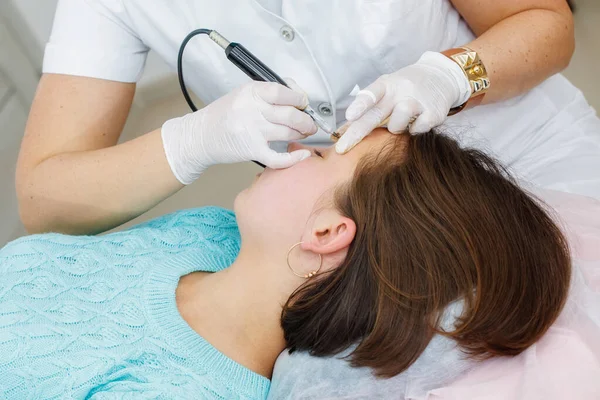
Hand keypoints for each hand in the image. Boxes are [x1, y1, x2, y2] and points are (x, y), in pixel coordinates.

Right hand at [161, 80, 316, 183]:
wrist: (201, 136)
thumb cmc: (224, 115)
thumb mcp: (242, 95)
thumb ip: (268, 93)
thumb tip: (297, 93)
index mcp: (251, 92)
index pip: (283, 92)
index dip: (299, 99)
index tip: (304, 104)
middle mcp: (252, 110)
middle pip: (290, 115)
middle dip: (306, 121)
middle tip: (310, 124)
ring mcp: (252, 132)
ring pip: (288, 133)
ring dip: (301, 134)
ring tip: (303, 134)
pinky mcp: (252, 151)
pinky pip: (279, 157)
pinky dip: (294, 158)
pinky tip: (303, 155)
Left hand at [335, 52, 470, 153]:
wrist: (441, 76)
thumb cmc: (405, 88)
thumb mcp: (385, 89)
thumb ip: (365, 109)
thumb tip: (339, 131)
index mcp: (386, 84)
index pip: (371, 94)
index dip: (360, 105)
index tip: (349, 116)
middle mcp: (401, 91)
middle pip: (376, 115)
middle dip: (357, 133)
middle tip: (342, 148)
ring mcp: (418, 101)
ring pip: (397, 124)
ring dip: (395, 128)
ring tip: (401, 122)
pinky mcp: (434, 113)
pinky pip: (417, 130)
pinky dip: (414, 130)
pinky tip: (417, 122)